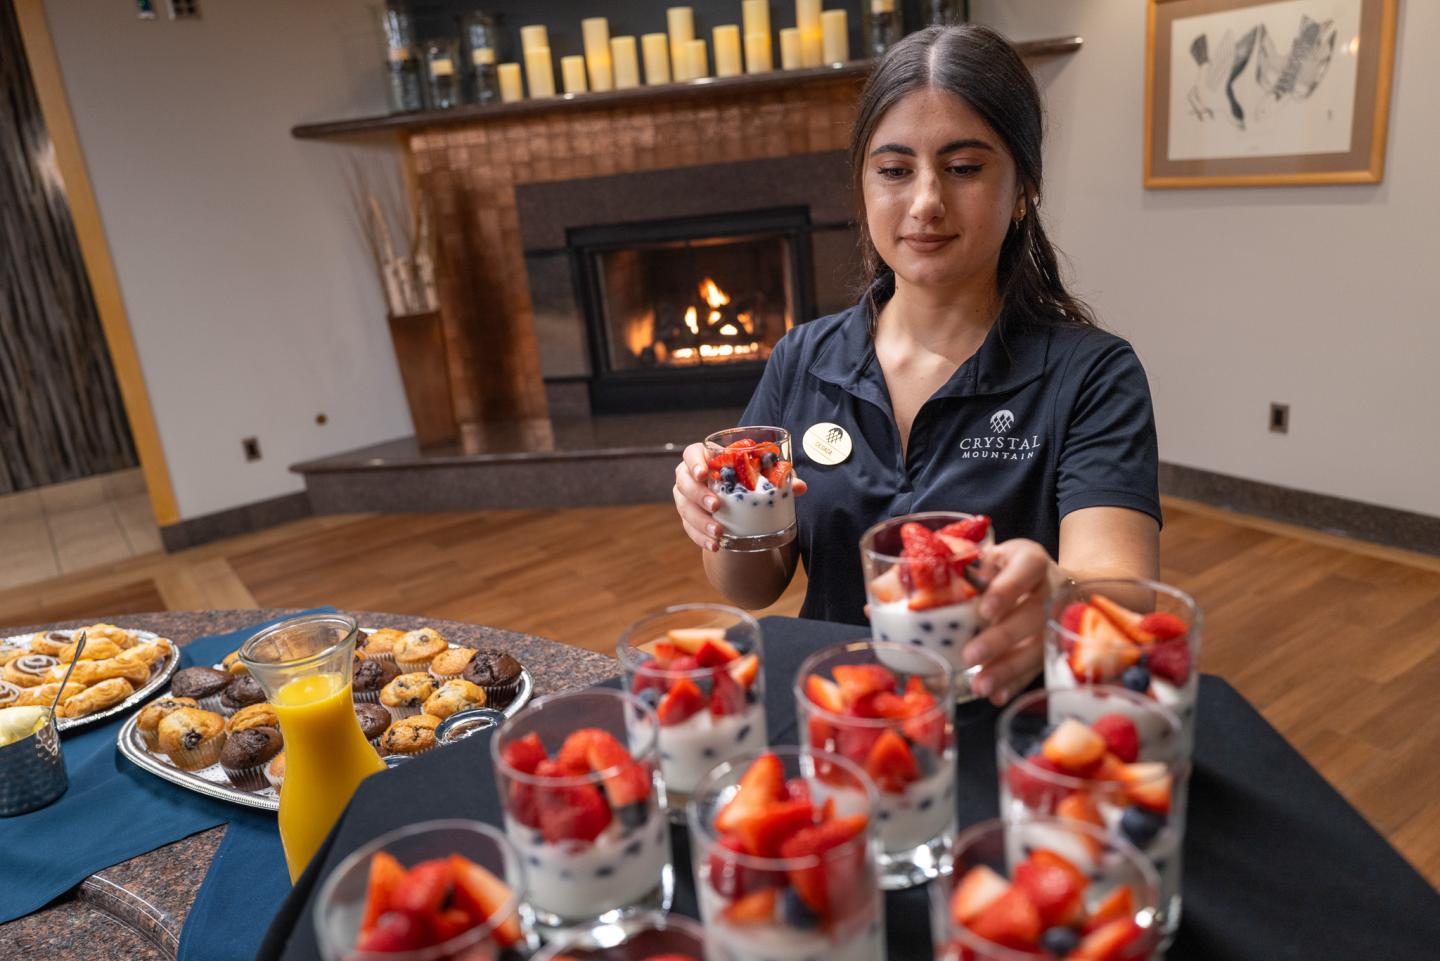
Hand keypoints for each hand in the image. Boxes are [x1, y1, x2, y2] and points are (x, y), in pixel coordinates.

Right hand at [672, 443, 806, 551]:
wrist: (735, 502)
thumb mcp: (761, 477)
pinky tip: (715, 545)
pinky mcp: (688, 519)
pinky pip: (689, 529)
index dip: (694, 462)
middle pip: (684, 482)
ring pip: (684, 509)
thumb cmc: (746, 480)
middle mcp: (690, 477)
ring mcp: (687, 499)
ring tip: (719, 532)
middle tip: (716, 506)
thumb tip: (800, 487)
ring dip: (700, 522)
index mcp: (706, 459)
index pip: (691, 454)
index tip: (705, 473)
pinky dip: (701, 538)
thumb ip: (778, 478)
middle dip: (698, 495)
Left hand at [961, 539, 1060, 705]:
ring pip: (1038, 645)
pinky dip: (1016, 682)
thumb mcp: (983, 557)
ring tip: (980, 686)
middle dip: (1002, 638)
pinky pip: (1037, 666)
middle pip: (1034, 613)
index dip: (1007, 589)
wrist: (1045, 580)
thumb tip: (885, 595)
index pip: (1027, 568)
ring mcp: (1056, 618)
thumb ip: (948, 572)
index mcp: (1030, 559)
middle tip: (969, 656)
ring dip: (1008, 668)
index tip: (984, 610)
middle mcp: (1050, 587)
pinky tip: (997, 695)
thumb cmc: (1001, 567)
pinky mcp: (1054, 644)